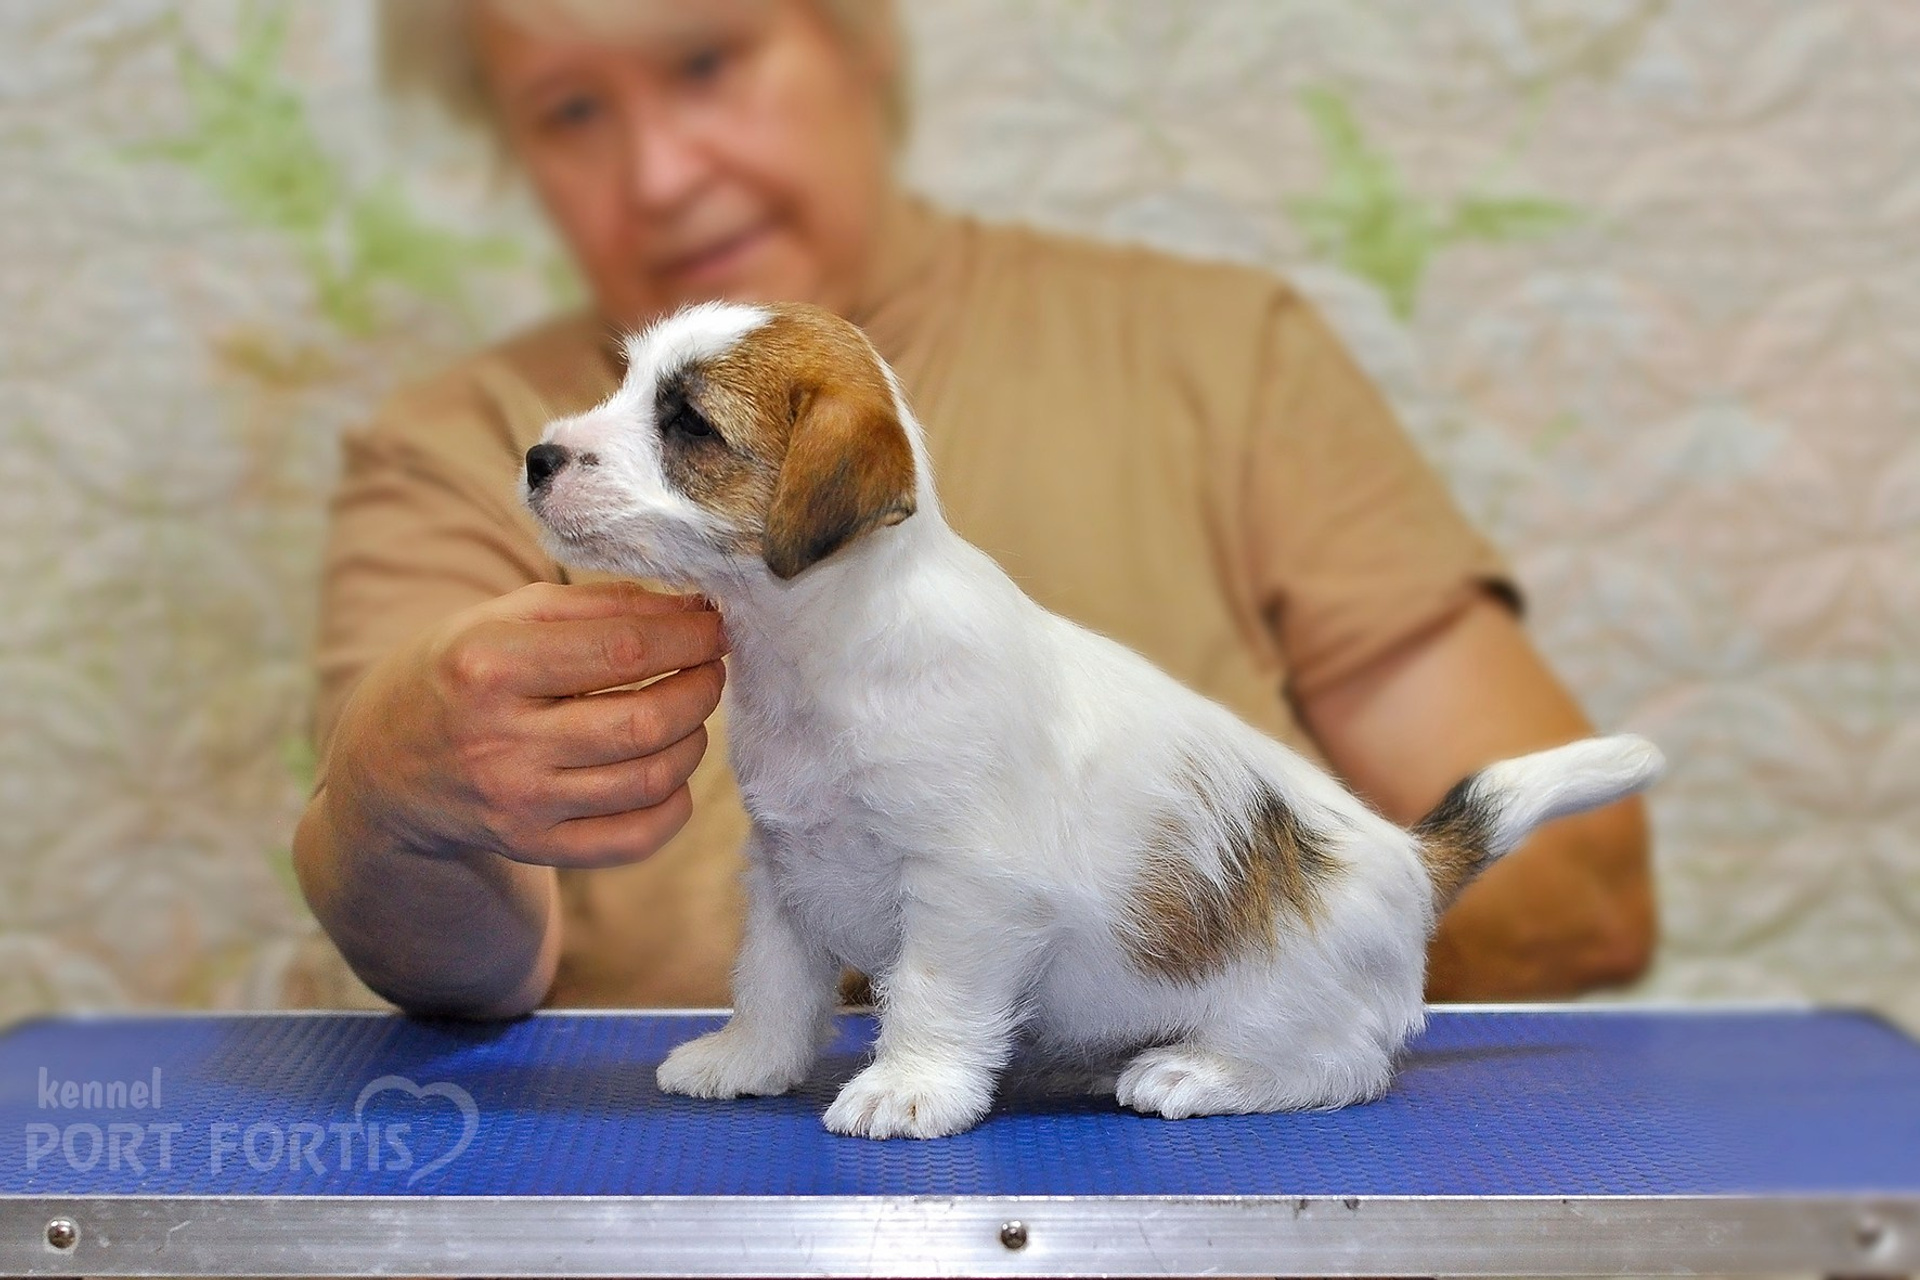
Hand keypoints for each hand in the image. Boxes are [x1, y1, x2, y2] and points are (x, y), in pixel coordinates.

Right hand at [327, 580, 728, 869]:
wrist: (383, 768)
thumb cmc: (457, 672)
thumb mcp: (503, 617)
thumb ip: (596, 605)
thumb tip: (692, 610)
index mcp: (488, 666)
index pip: (622, 650)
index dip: (688, 637)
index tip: (715, 626)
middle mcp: (501, 741)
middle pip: (644, 722)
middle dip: (700, 689)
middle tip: (711, 668)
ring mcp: (519, 804)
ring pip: (649, 780)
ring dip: (694, 740)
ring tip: (690, 712)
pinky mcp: (534, 848)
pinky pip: (634, 839)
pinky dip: (674, 805)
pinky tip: (671, 772)